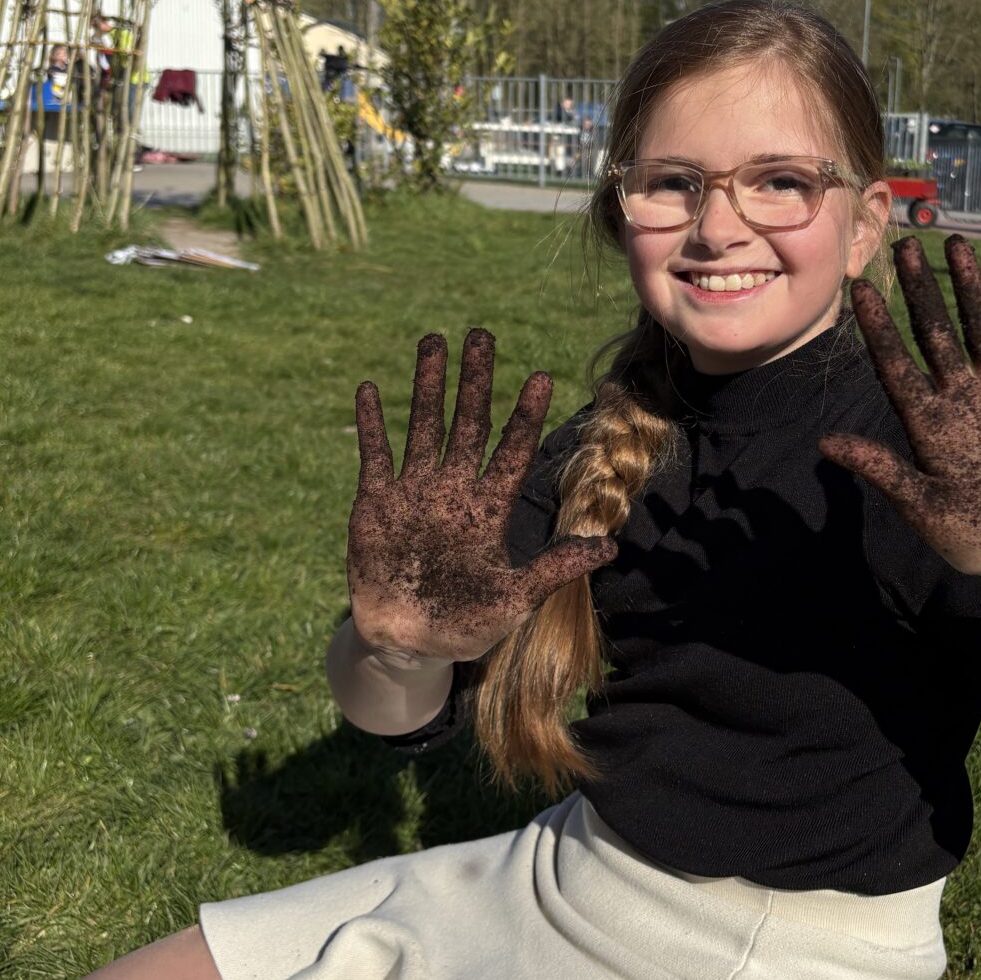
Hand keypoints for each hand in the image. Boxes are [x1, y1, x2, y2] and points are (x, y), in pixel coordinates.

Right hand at [347, 331, 615, 662]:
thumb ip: (556, 569)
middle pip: (468, 425)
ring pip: (424, 427)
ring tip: (434, 341)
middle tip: (483, 335)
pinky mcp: (376, 505)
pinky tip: (368, 388)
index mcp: (489, 510)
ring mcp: (414, 494)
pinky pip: (375, 456)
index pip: (511, 452)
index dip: (524, 417)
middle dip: (476, 381)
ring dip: (428, 386)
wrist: (409, 643)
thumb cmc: (467, 622)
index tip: (541, 378)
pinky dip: (372, 425)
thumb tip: (612, 547)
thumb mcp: (517, 599)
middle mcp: (454, 491)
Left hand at [820, 236, 980, 582]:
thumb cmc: (975, 540)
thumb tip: (823, 445)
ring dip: (970, 289)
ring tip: (956, 246)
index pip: (895, 365)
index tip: (857, 288)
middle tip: (905, 246)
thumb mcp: (923, 510)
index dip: (877, 328)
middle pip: (937, 334)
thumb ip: (882, 471)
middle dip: (921, 290)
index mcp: (929, 424)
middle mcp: (963, 400)